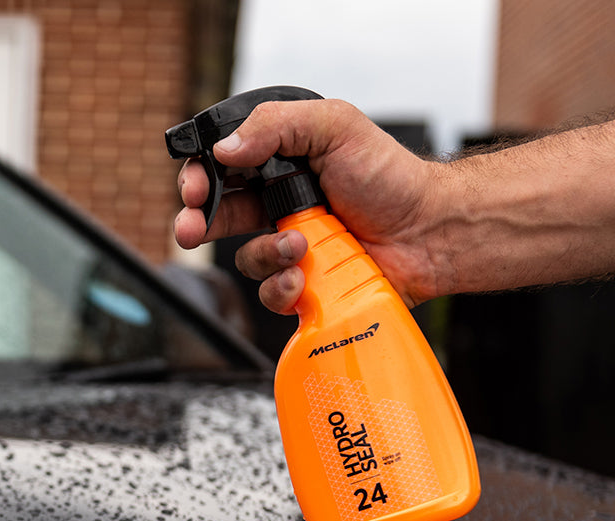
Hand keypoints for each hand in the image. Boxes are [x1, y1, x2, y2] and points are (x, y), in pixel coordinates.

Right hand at [174, 98, 446, 312]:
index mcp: (280, 164)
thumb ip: (277, 126)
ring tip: (297, 247)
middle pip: (217, 217)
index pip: (222, 169)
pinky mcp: (302, 287)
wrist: (428, 231)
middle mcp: (279, 207)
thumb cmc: (389, 177)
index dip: (199, 179)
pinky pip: (270, 296)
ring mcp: (289, 249)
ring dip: (264, 255)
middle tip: (191, 230)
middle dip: (196, 224)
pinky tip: (304, 278)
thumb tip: (225, 149)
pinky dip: (282, 289)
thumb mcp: (335, 127)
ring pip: (246, 260)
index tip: (194, 189)